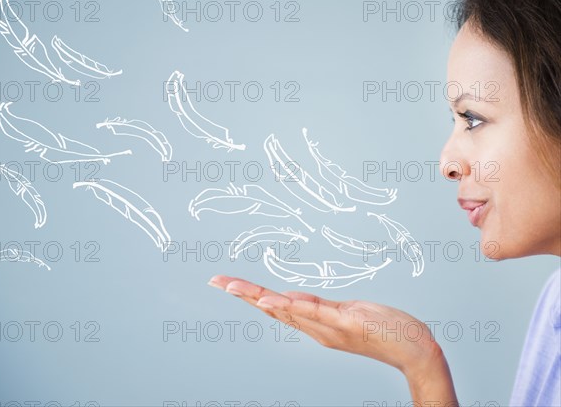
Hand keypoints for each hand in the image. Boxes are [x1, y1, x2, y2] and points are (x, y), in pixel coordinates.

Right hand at [208, 275, 443, 377]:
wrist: (415, 350)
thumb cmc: (383, 329)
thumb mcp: (345, 313)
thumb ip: (317, 307)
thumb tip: (288, 297)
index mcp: (315, 324)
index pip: (276, 307)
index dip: (249, 295)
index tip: (225, 282)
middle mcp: (317, 329)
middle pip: (273, 308)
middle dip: (243, 294)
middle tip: (216, 281)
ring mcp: (330, 327)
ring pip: (288, 310)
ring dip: (258, 298)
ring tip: (233, 286)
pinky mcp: (347, 323)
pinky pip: (316, 314)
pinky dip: (292, 307)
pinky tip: (274, 300)